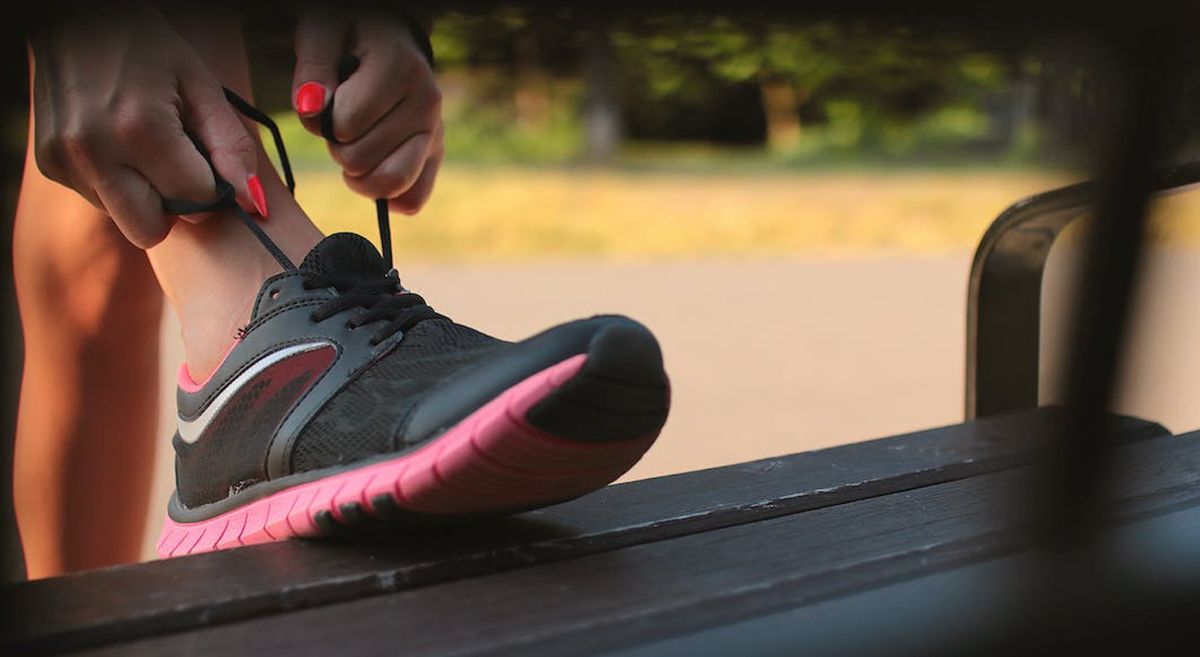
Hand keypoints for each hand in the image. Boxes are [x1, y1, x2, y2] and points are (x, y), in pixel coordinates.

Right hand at [29, 5, 262, 247]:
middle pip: (150, 230)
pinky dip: (117, 183)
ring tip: (145, 145)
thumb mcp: (200, 84)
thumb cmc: (147, 45)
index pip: (197, 200)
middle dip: (174, 206)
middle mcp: (94, 150)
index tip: (210, 162)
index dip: (213, 186)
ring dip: (144, 195)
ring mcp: (64, 159)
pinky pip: (98, 200)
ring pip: (124, 218)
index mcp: (140, 128)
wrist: (73, 16)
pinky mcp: (48, 163)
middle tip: (179, 165)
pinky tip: (119, 144)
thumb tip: (255, 204)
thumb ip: (231, 147)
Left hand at [292, 7, 442, 213]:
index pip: (346, 125)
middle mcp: (427, 102)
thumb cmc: (348, 35)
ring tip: (353, 151)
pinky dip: (387, 196)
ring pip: (391, 183)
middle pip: (361, 159)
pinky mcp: (437, 155)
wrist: (388, 39)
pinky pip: (412, 199)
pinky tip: (373, 172)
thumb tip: (312, 111)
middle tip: (341, 123)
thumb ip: (312, 70)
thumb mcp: (322, 35)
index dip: (323, 120)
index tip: (327, 98)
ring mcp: (436, 132)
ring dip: (359, 177)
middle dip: (337, 147)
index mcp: (401, 68)